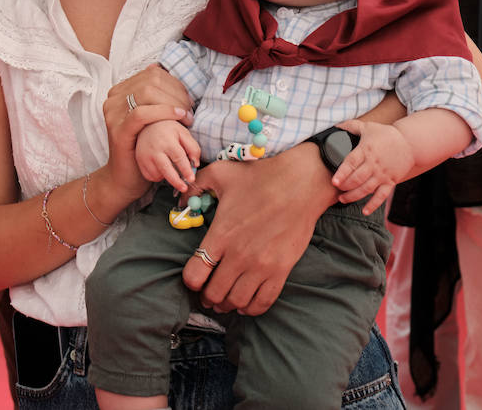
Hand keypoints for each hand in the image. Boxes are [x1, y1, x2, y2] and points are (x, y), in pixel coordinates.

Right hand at [102, 65, 192, 204]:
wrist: (125, 177)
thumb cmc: (142, 146)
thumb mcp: (150, 116)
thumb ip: (153, 94)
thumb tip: (158, 67)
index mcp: (120, 90)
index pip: (152, 74)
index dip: (175, 84)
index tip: (187, 101)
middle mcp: (113, 98)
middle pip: (150, 81)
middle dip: (176, 93)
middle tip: (189, 112)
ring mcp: (112, 113)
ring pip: (146, 92)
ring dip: (173, 102)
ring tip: (187, 118)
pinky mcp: (118, 129)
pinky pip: (142, 113)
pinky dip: (164, 111)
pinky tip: (179, 116)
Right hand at [135, 120, 200, 189]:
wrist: (147, 124)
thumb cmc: (168, 129)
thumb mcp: (184, 133)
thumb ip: (193, 147)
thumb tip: (195, 164)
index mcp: (168, 140)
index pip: (178, 158)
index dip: (186, 170)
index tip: (191, 179)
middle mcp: (155, 149)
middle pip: (166, 170)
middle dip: (176, 181)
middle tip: (184, 188)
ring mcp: (145, 155)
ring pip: (157, 174)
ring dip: (166, 177)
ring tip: (171, 168)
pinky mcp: (140, 160)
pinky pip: (150, 175)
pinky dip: (157, 176)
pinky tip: (161, 167)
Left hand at [180, 146, 335, 314]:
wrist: (301, 183)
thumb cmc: (259, 176)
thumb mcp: (219, 173)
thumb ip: (195, 186)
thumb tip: (180, 200)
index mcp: (220, 235)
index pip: (195, 274)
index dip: (190, 280)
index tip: (193, 278)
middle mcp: (238, 255)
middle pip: (214, 293)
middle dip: (207, 297)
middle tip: (206, 295)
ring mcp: (261, 265)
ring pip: (237, 301)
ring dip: (227, 304)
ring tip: (224, 301)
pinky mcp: (281, 270)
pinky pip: (264, 302)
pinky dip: (252, 308)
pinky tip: (246, 304)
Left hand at [332, 119, 412, 214]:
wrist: (410, 143)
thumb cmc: (386, 135)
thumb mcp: (368, 127)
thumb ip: (351, 126)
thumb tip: (336, 125)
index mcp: (366, 150)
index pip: (351, 163)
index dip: (342, 173)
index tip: (334, 181)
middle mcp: (373, 164)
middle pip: (357, 178)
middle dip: (345, 186)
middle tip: (337, 189)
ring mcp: (382, 174)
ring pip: (366, 189)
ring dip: (354, 196)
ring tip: (343, 199)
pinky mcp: (390, 181)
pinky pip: (381, 196)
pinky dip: (373, 204)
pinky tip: (365, 211)